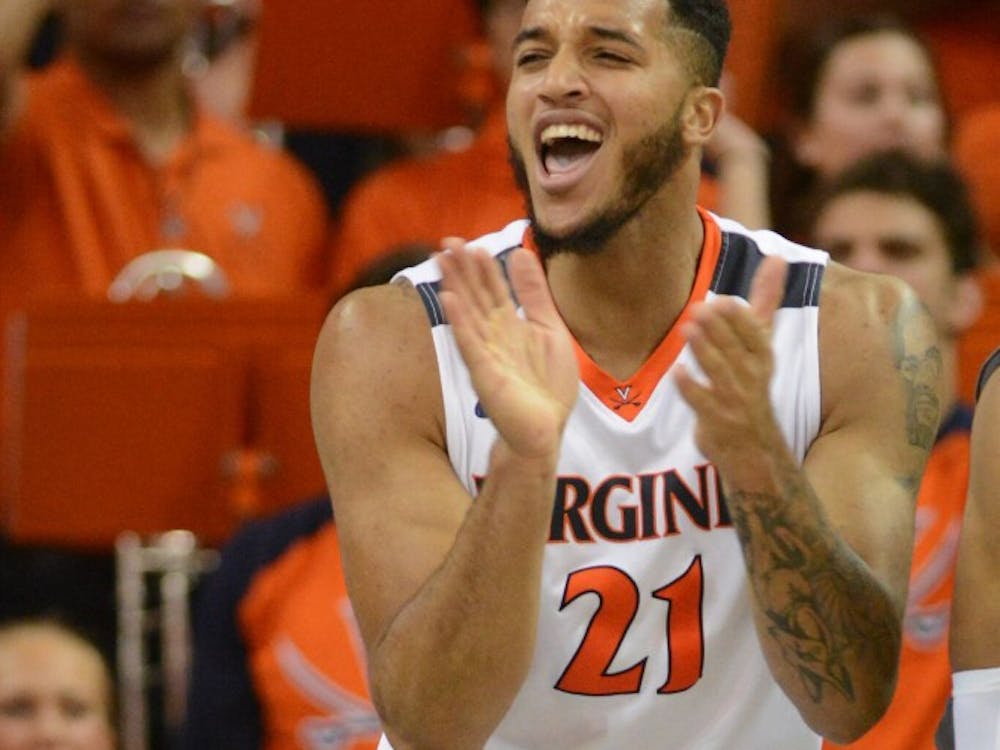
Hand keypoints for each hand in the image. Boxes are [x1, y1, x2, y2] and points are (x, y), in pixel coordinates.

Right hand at [437, 240, 578, 459]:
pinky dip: (459, 321)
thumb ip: (535, 294)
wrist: (546, 430)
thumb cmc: (546, 386)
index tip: (469, 242)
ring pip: (467, 313)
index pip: (492, 288)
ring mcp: (486, 353)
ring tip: (441, 260)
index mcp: (509, 325)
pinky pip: (470, 343)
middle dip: (461, 269)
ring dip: (454, 286)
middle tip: (446, 241)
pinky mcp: (485, 373)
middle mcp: (493, 335)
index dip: (480, 265)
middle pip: (474, 295)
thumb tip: (520, 253)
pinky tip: (449, 299)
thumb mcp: (549, 328)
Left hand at [675, 255, 787, 479]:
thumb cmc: (751, 386)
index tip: (726, 301)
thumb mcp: (761, 345)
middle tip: (701, 308)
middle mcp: (752, 379)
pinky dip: (691, 389)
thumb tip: (777, 256)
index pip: (756, 337)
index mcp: (762, 358)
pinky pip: (703, 405)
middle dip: (719, 331)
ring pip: (720, 374)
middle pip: (736, 352)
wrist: (756, 451)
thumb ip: (766, 301)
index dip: (741, 322)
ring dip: (705, 351)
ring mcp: (734, 402)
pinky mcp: (717, 423)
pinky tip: (677, 372)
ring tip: (687, 329)